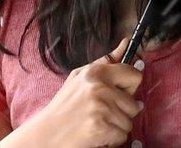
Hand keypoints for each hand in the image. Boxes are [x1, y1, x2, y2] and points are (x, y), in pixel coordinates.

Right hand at [21, 37, 143, 147]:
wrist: (45, 135)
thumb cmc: (64, 106)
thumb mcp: (80, 77)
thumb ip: (106, 62)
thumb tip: (126, 42)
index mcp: (96, 72)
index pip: (135, 75)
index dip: (128, 88)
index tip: (118, 95)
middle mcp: (100, 88)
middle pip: (134, 104)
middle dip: (122, 112)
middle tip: (101, 113)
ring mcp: (101, 108)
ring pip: (129, 122)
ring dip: (116, 127)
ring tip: (96, 123)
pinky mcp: (101, 128)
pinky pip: (122, 136)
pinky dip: (112, 140)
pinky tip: (96, 134)